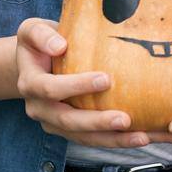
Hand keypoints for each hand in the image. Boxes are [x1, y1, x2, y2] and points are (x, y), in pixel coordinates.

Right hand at [15, 18, 144, 148]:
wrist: (33, 63)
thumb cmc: (39, 42)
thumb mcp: (32, 30)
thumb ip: (41, 34)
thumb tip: (60, 45)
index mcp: (30, 83)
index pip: (51, 88)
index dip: (76, 86)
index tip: (105, 79)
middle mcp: (39, 108)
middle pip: (68, 121)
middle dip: (97, 122)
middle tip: (125, 119)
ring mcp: (53, 123)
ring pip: (82, 137)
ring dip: (112, 139)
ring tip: (140, 137)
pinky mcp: (68, 130)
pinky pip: (92, 139)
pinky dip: (116, 140)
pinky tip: (139, 137)